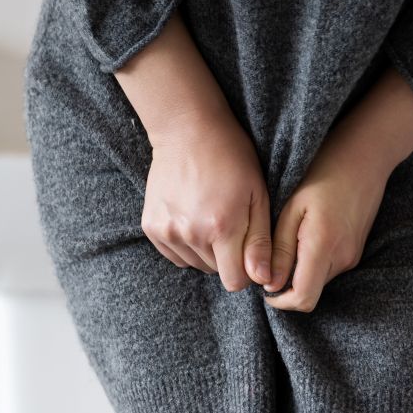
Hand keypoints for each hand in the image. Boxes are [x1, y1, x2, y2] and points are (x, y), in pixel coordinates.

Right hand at [141, 109, 271, 289]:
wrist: (187, 131)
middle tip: (229, 223)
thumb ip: (260, 241)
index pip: (234, 281)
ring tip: (210, 218)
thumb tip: (262, 279)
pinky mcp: (150, 226)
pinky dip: (186, 245)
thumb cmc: (231, 159)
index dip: (246, 272)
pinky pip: (174, 255)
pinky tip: (192, 219)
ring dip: (206, 251)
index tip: (248, 252)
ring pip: (195, 264)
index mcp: (222, 228)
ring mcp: (167, 230)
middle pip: (215, 272)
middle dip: (227, 257)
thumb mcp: (257, 196)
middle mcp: (190, 233)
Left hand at [262, 128, 388, 311]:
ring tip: (287, 242)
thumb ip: (280, 249)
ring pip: (318, 282)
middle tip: (270, 260)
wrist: (363, 159)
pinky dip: (312, 263)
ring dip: (299, 273)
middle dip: (287, 286)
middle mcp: (342, 259)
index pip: (303, 298)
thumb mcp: (292, 208)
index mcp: (323, 246)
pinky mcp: (355, 253)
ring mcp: (352, 257)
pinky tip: (304, 237)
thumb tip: (269, 284)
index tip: (264, 289)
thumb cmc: (322, 174)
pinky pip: (328, 269)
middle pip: (310, 293)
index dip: (280, 301)